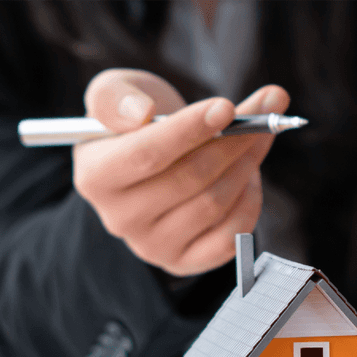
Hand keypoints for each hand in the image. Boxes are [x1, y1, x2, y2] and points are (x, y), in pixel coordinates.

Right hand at [72, 68, 290, 275]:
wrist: (155, 158)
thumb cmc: (138, 120)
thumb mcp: (117, 94)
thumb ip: (116, 96)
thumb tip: (139, 112)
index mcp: (95, 177)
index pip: (147, 154)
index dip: (190, 129)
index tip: (226, 107)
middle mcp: (119, 219)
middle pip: (190, 178)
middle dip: (233, 142)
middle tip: (262, 118)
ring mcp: (153, 247)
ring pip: (215, 203)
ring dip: (247, 165)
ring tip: (257, 138)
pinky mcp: (185, 262)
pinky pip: (232, 235)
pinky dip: (250, 201)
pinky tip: (250, 177)